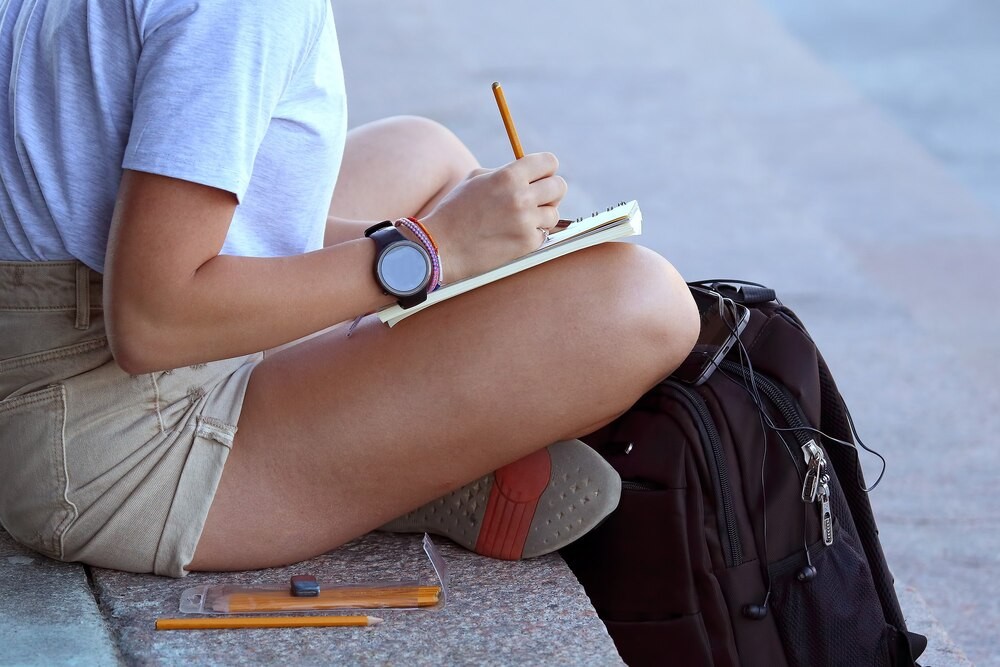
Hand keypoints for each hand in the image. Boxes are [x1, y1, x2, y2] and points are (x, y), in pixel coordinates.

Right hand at [419, 152, 566, 282]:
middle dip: (550, 191)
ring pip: (553, 213)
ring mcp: (526, 222)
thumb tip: (531, 172)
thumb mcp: (476, 180)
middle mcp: (521, 197)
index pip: (549, 162)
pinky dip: (533, 235)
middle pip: (559, 186)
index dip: (547, 168)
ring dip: (541, 216)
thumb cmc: (456, 211)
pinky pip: (544, 234)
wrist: (442, 246)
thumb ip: (505, 173)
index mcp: (508, 176)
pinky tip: (513, 235)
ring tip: (519, 220)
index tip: (541, 176)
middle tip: (537, 198)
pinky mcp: (528, 244)